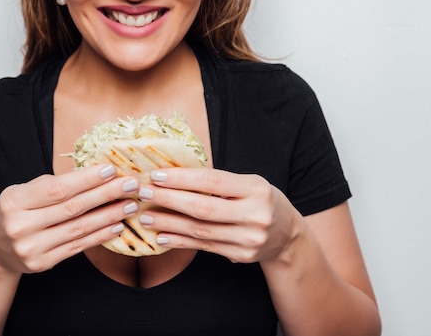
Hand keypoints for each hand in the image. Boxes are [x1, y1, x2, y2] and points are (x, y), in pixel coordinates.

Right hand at [0, 164, 139, 273]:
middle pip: (72, 208)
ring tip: (129, 205)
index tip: (110, 170)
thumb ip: (50, 185)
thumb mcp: (20, 192)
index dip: (86, 179)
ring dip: (108, 216)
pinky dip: (100, 236)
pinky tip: (117, 226)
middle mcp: (21, 226)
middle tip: (130, 185)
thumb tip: (91, 175)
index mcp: (14, 201)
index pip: (57, 189)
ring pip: (79, 229)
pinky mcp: (42, 263)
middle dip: (105, 195)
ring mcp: (31, 248)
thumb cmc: (14, 212)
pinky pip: (77, 247)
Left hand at [136, 168, 302, 262]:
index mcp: (256, 189)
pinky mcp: (241, 255)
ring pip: (200, 230)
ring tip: (145, 216)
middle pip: (203, 208)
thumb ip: (219, 182)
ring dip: (168, 223)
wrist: (287, 235)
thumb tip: (173, 176)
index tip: (156, 175)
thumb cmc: (261, 201)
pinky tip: (162, 236)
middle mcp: (255, 215)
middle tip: (143, 193)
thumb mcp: (249, 184)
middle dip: (168, 200)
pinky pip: (204, 247)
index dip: (182, 178)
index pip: (212, 181)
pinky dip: (180, 241)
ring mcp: (249, 239)